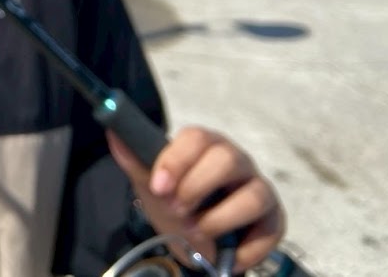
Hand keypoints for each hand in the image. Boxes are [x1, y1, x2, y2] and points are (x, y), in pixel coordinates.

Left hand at [107, 126, 284, 273]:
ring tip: (197, 233)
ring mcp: (257, 189)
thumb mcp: (152, 183)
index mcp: (205, 145)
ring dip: (221, 219)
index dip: (177, 161)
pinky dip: (248, 249)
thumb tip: (114, 131)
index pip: (197, 138)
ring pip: (254, 195)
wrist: (191, 234)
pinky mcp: (273, 220)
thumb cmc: (175, 198)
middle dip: (197, 187)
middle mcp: (236, 162)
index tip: (159, 187)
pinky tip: (224, 256)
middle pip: (227, 159)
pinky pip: (271, 230)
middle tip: (177, 210)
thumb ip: (134, 158)